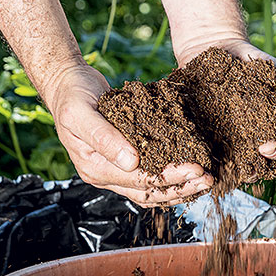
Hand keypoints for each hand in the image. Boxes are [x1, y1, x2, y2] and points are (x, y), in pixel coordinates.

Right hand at [41, 62, 212, 206]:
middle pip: (148, 190)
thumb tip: (131, 161)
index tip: (195, 169)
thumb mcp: (81, 112)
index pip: (138, 180)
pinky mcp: (122, 161)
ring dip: (178, 188)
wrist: (66, 84)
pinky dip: (169, 180)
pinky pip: (148, 178)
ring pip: (150, 190)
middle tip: (209, 178)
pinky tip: (189, 175)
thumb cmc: (72, 95)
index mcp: (93, 167)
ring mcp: (113, 171)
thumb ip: (103, 136)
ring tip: (205, 180)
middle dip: (181, 187)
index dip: (168, 177)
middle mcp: (103, 175)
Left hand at [175, 37, 275, 159]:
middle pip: (255, 165)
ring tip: (229, 170)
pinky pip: (204, 153)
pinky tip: (204, 164)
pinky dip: (206, 162)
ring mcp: (223, 137)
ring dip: (231, 172)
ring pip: (230, 165)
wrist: (215, 46)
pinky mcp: (201, 133)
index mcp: (267, 127)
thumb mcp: (274, 70)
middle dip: (256, 169)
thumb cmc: (250, 59)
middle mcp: (247, 138)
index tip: (268, 146)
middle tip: (250, 164)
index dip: (275, 152)